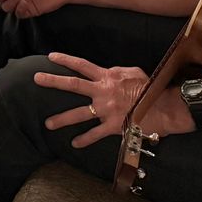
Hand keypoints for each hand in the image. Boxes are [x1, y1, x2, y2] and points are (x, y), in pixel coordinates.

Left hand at [34, 52, 151, 148]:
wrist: (164, 107)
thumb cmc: (151, 88)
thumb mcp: (132, 72)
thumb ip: (116, 72)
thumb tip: (107, 73)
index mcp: (107, 77)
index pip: (82, 65)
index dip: (66, 59)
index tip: (51, 57)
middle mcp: (102, 92)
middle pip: (73, 84)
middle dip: (53, 81)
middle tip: (37, 78)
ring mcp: (106, 110)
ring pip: (78, 114)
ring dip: (62, 119)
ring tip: (48, 124)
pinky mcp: (112, 126)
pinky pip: (95, 134)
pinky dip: (84, 139)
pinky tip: (74, 143)